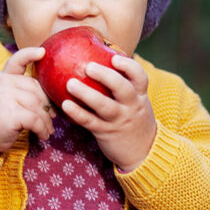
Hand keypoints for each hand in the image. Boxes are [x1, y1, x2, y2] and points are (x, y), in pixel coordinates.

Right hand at [0, 47, 55, 170]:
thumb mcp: (6, 98)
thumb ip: (22, 91)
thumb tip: (52, 98)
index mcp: (3, 77)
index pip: (17, 60)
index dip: (30, 54)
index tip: (43, 51)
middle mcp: (3, 83)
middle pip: (36, 89)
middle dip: (47, 105)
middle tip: (51, 117)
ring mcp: (5, 97)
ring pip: (38, 105)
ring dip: (46, 120)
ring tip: (48, 129)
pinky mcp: (10, 114)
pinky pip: (36, 119)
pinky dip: (42, 129)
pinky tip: (43, 135)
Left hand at [62, 55, 156, 171]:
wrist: (144, 152)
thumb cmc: (132, 117)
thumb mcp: (134, 101)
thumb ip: (122, 84)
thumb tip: (97, 58)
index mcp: (139, 94)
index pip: (139, 76)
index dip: (128, 66)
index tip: (114, 57)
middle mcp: (131, 106)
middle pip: (122, 88)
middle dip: (105, 76)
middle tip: (88, 66)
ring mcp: (119, 120)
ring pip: (104, 106)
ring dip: (86, 94)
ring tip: (70, 83)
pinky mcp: (106, 133)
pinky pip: (90, 122)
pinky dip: (78, 113)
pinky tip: (65, 105)